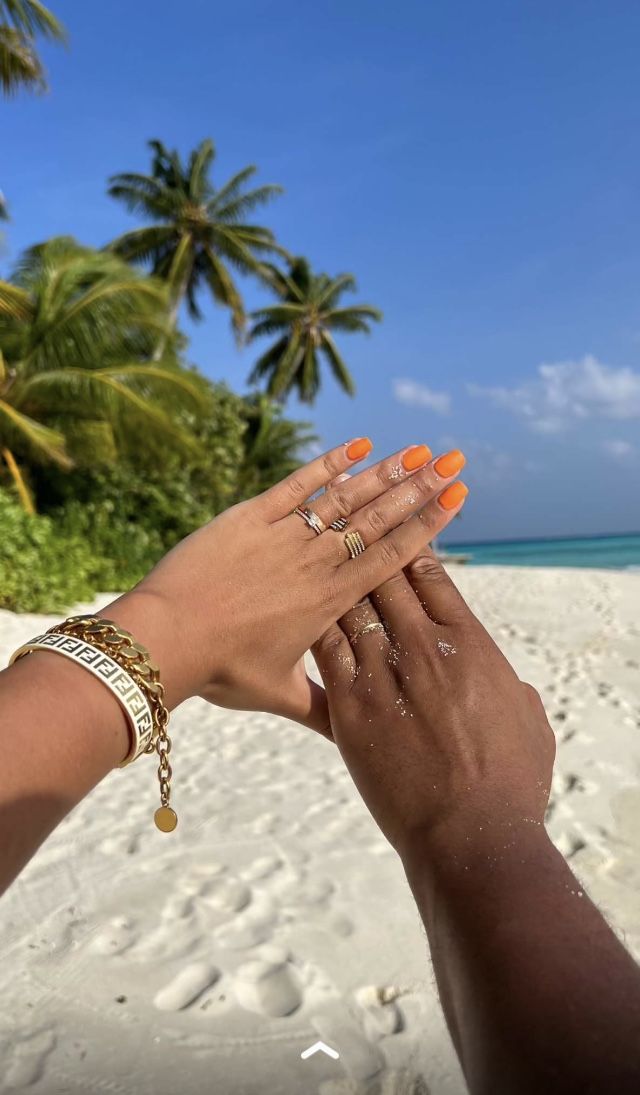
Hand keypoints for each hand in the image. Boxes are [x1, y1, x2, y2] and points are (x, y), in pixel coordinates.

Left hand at [111, 440, 467, 733]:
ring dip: (384, 472)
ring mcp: (283, 536)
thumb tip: (355, 742)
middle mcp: (315, 563)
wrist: (165, 639)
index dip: (428, 525)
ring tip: (419, 450)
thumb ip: (323, 711)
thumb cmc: (221, 670)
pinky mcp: (249, 517)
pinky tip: (355, 444)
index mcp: (330, 601)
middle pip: (378, 519)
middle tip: (455, 460)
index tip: (458, 498)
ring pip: (345, 498)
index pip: (392, 556)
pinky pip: (296, 485)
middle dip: (420, 488)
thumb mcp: (278, 695)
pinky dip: (326, 464)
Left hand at [311, 547, 554, 854]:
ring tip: (319, 562)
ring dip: (336, 582)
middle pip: (386, 579)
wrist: (470, 835)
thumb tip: (511, 686)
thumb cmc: (510, 785)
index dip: (411, 552)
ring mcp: (384, 674)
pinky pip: (325, 648)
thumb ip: (513, 691)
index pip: (432, 579)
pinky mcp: (350, 706)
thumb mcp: (529, 722)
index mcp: (470, 643)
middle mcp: (425, 647)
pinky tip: (300, 609)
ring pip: (351, 606)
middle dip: (368, 555)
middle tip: (350, 540)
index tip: (397, 542)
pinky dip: (315, 623)